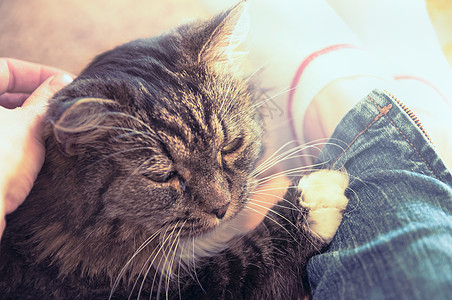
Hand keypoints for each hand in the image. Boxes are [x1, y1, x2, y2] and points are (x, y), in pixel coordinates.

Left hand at [0, 58, 72, 238]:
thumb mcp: (30, 125)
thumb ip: (47, 99)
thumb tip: (62, 81)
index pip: (5, 68)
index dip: (39, 73)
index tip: (65, 82)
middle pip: (1, 92)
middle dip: (35, 97)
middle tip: (64, 104)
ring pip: (1, 117)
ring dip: (28, 118)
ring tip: (56, 126)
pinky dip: (17, 136)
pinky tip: (41, 146)